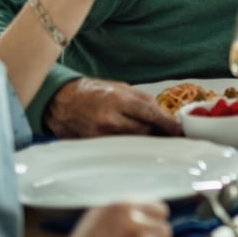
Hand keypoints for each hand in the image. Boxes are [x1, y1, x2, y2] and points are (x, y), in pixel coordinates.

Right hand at [44, 79, 181, 137]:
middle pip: (143, 131)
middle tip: (164, 133)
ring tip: (148, 137)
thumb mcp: (120, 87)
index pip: (150, 114)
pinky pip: (117, 149)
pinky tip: (130, 143)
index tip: (177, 129)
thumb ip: (142, 101)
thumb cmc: (92, 91)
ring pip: (132, 143)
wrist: (60, 101)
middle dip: (155, 132)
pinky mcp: (92, 146)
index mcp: (117, 99)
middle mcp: (108, 119)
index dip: (167, 124)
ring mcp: (99, 135)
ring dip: (142, 140)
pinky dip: (127, 147)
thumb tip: (164, 115)